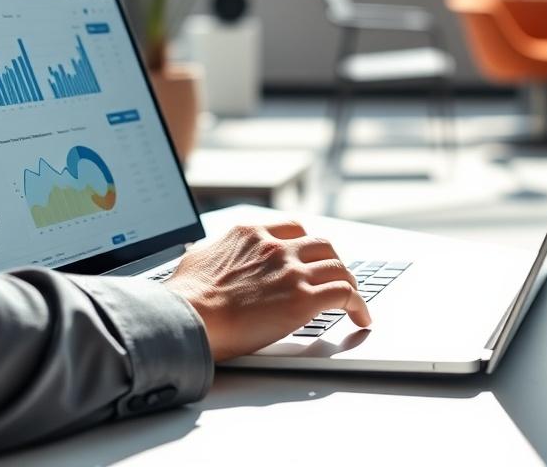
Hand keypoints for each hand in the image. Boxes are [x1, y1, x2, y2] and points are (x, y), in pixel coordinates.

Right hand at [164, 221, 371, 361]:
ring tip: (353, 298)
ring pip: (337, 267)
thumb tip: (208, 256)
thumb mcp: (198, 258)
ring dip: (348, 282)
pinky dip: (358, 305)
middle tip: (335, 275)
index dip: (306, 243)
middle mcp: (275, 247)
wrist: (188, 317)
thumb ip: (214, 253)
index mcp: (250, 234)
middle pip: (321, 243)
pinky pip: (345, 295)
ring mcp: (292, 271)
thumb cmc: (185, 297)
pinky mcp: (304, 299)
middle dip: (331, 260)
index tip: (310, 255)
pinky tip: (361, 317)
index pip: (292, 228)